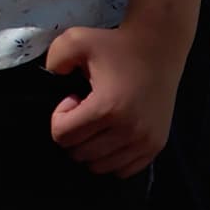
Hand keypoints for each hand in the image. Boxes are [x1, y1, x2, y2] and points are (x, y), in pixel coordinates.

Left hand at [46, 24, 181, 177]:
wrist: (158, 49)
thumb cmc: (115, 45)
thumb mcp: (76, 39)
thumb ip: (54, 58)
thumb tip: (51, 78)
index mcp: (106, 108)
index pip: (63, 136)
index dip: (59, 117)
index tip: (73, 98)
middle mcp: (127, 131)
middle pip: (80, 153)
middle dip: (74, 132)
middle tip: (85, 109)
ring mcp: (144, 142)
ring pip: (100, 166)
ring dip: (91, 147)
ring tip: (100, 120)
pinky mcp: (156, 146)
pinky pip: (123, 170)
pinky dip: (111, 158)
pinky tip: (113, 132)